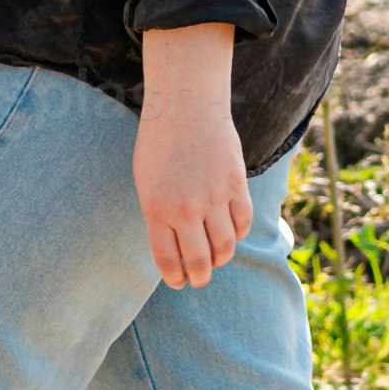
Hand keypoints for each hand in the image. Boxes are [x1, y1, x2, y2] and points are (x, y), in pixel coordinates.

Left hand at [135, 28, 251, 287]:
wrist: (185, 107)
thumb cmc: (159, 144)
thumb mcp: (146, 183)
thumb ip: (158, 215)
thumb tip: (174, 246)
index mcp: (156, 210)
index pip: (168, 260)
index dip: (175, 278)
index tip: (179, 282)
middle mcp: (185, 210)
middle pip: (199, 260)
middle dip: (200, 276)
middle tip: (201, 278)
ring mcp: (213, 199)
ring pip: (225, 246)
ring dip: (221, 258)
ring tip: (217, 258)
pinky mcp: (235, 185)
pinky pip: (242, 222)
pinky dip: (238, 234)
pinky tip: (231, 233)